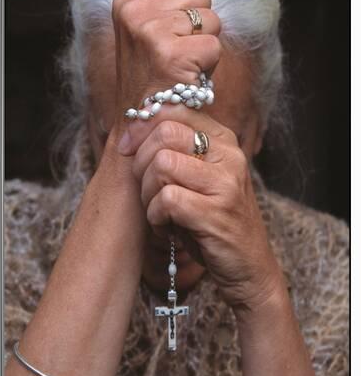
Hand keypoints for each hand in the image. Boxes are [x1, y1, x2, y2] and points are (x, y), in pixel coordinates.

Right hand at [111, 0, 221, 129]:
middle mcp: (134, 12)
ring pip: (211, 20)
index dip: (187, 8)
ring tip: (181, 66)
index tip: (168, 35)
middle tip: (177, 54)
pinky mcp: (170, 55)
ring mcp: (150, 32)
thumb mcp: (154, 26)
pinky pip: (214, 46)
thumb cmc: (153, 75)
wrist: (143, 120)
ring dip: (204, 46)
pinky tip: (187, 78)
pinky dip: (208, 66)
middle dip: (199, 26)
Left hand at [118, 104, 284, 313]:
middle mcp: (228, 154)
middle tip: (146, 190)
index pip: (173, 109)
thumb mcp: (198, 177)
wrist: (248, 266)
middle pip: (164, 133)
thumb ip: (175, 148)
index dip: (140, 127)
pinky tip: (167, 228)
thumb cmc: (212, 220)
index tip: (127, 149)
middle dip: (140, 162)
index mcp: (222, 139)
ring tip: (159, 212)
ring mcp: (225, 183)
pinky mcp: (216, 213)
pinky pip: (166, 199)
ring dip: (148, 193)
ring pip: (162, 165)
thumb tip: (132, 124)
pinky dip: (155, 217)